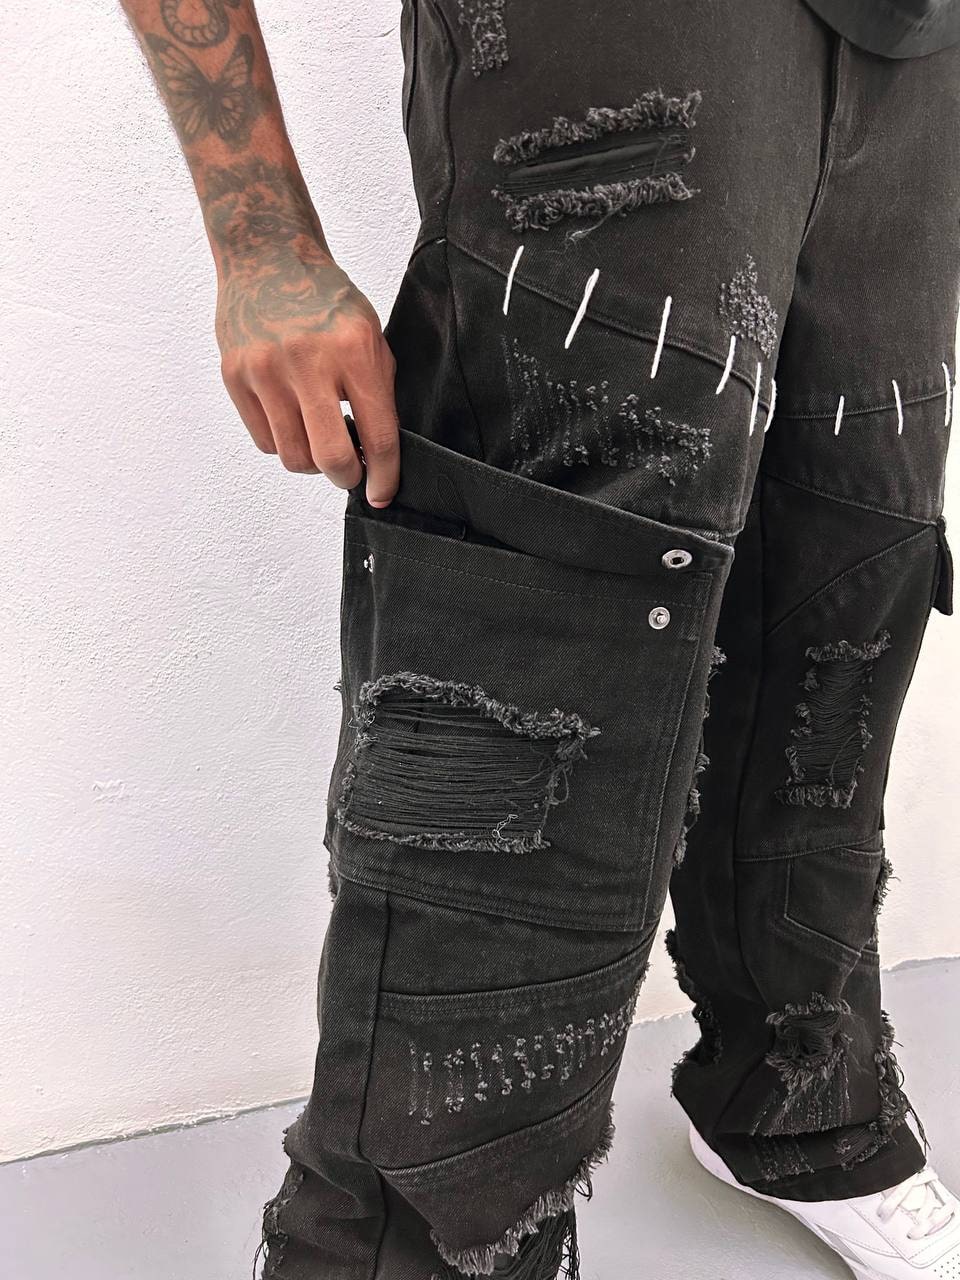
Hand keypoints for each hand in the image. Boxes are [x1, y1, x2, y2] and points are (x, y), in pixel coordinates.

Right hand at [206, 160, 399, 505]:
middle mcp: (307, 360)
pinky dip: (283, 441)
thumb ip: (376, 393)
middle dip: (346, 478)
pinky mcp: (235, 376)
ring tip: (319, 437)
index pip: (377, 435)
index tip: (382, 492)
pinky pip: (264, 440)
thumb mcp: (369, 336)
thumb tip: (379, 456)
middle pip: (330, 458)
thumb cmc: (324, 298)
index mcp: (353, 349)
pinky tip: (292, 417)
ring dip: (312, 462)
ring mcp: (265, 369)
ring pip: (292, 457)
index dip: (385, 475)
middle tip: (351, 474)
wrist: (267, 256)